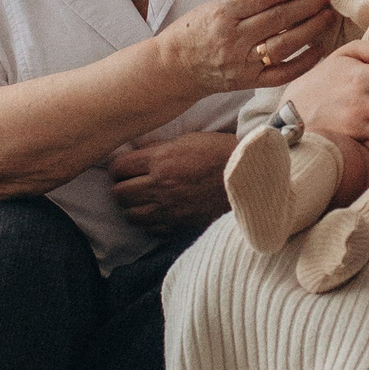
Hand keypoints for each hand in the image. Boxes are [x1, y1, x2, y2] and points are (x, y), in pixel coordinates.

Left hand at [107, 132, 233, 230]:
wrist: (250, 180)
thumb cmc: (222, 154)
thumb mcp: (190, 139)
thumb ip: (160, 148)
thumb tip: (139, 154)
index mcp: (161, 160)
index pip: (118, 168)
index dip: (118, 168)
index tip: (124, 168)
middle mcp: (160, 186)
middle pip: (119, 194)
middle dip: (121, 188)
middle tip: (131, 184)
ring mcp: (169, 209)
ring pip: (130, 215)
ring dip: (132, 207)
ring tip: (143, 200)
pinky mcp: (179, 226)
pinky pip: (150, 230)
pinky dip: (149, 222)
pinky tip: (159, 212)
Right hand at [162, 0, 337, 94]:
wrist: (175, 67)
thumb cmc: (196, 32)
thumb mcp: (215, 7)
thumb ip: (247, 3)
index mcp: (223, 14)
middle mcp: (233, 39)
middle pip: (279, 19)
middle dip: (307, 4)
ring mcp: (242, 63)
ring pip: (285, 45)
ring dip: (311, 29)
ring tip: (327, 16)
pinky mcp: (248, 83)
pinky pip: (282, 73)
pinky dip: (304, 62)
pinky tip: (319, 48)